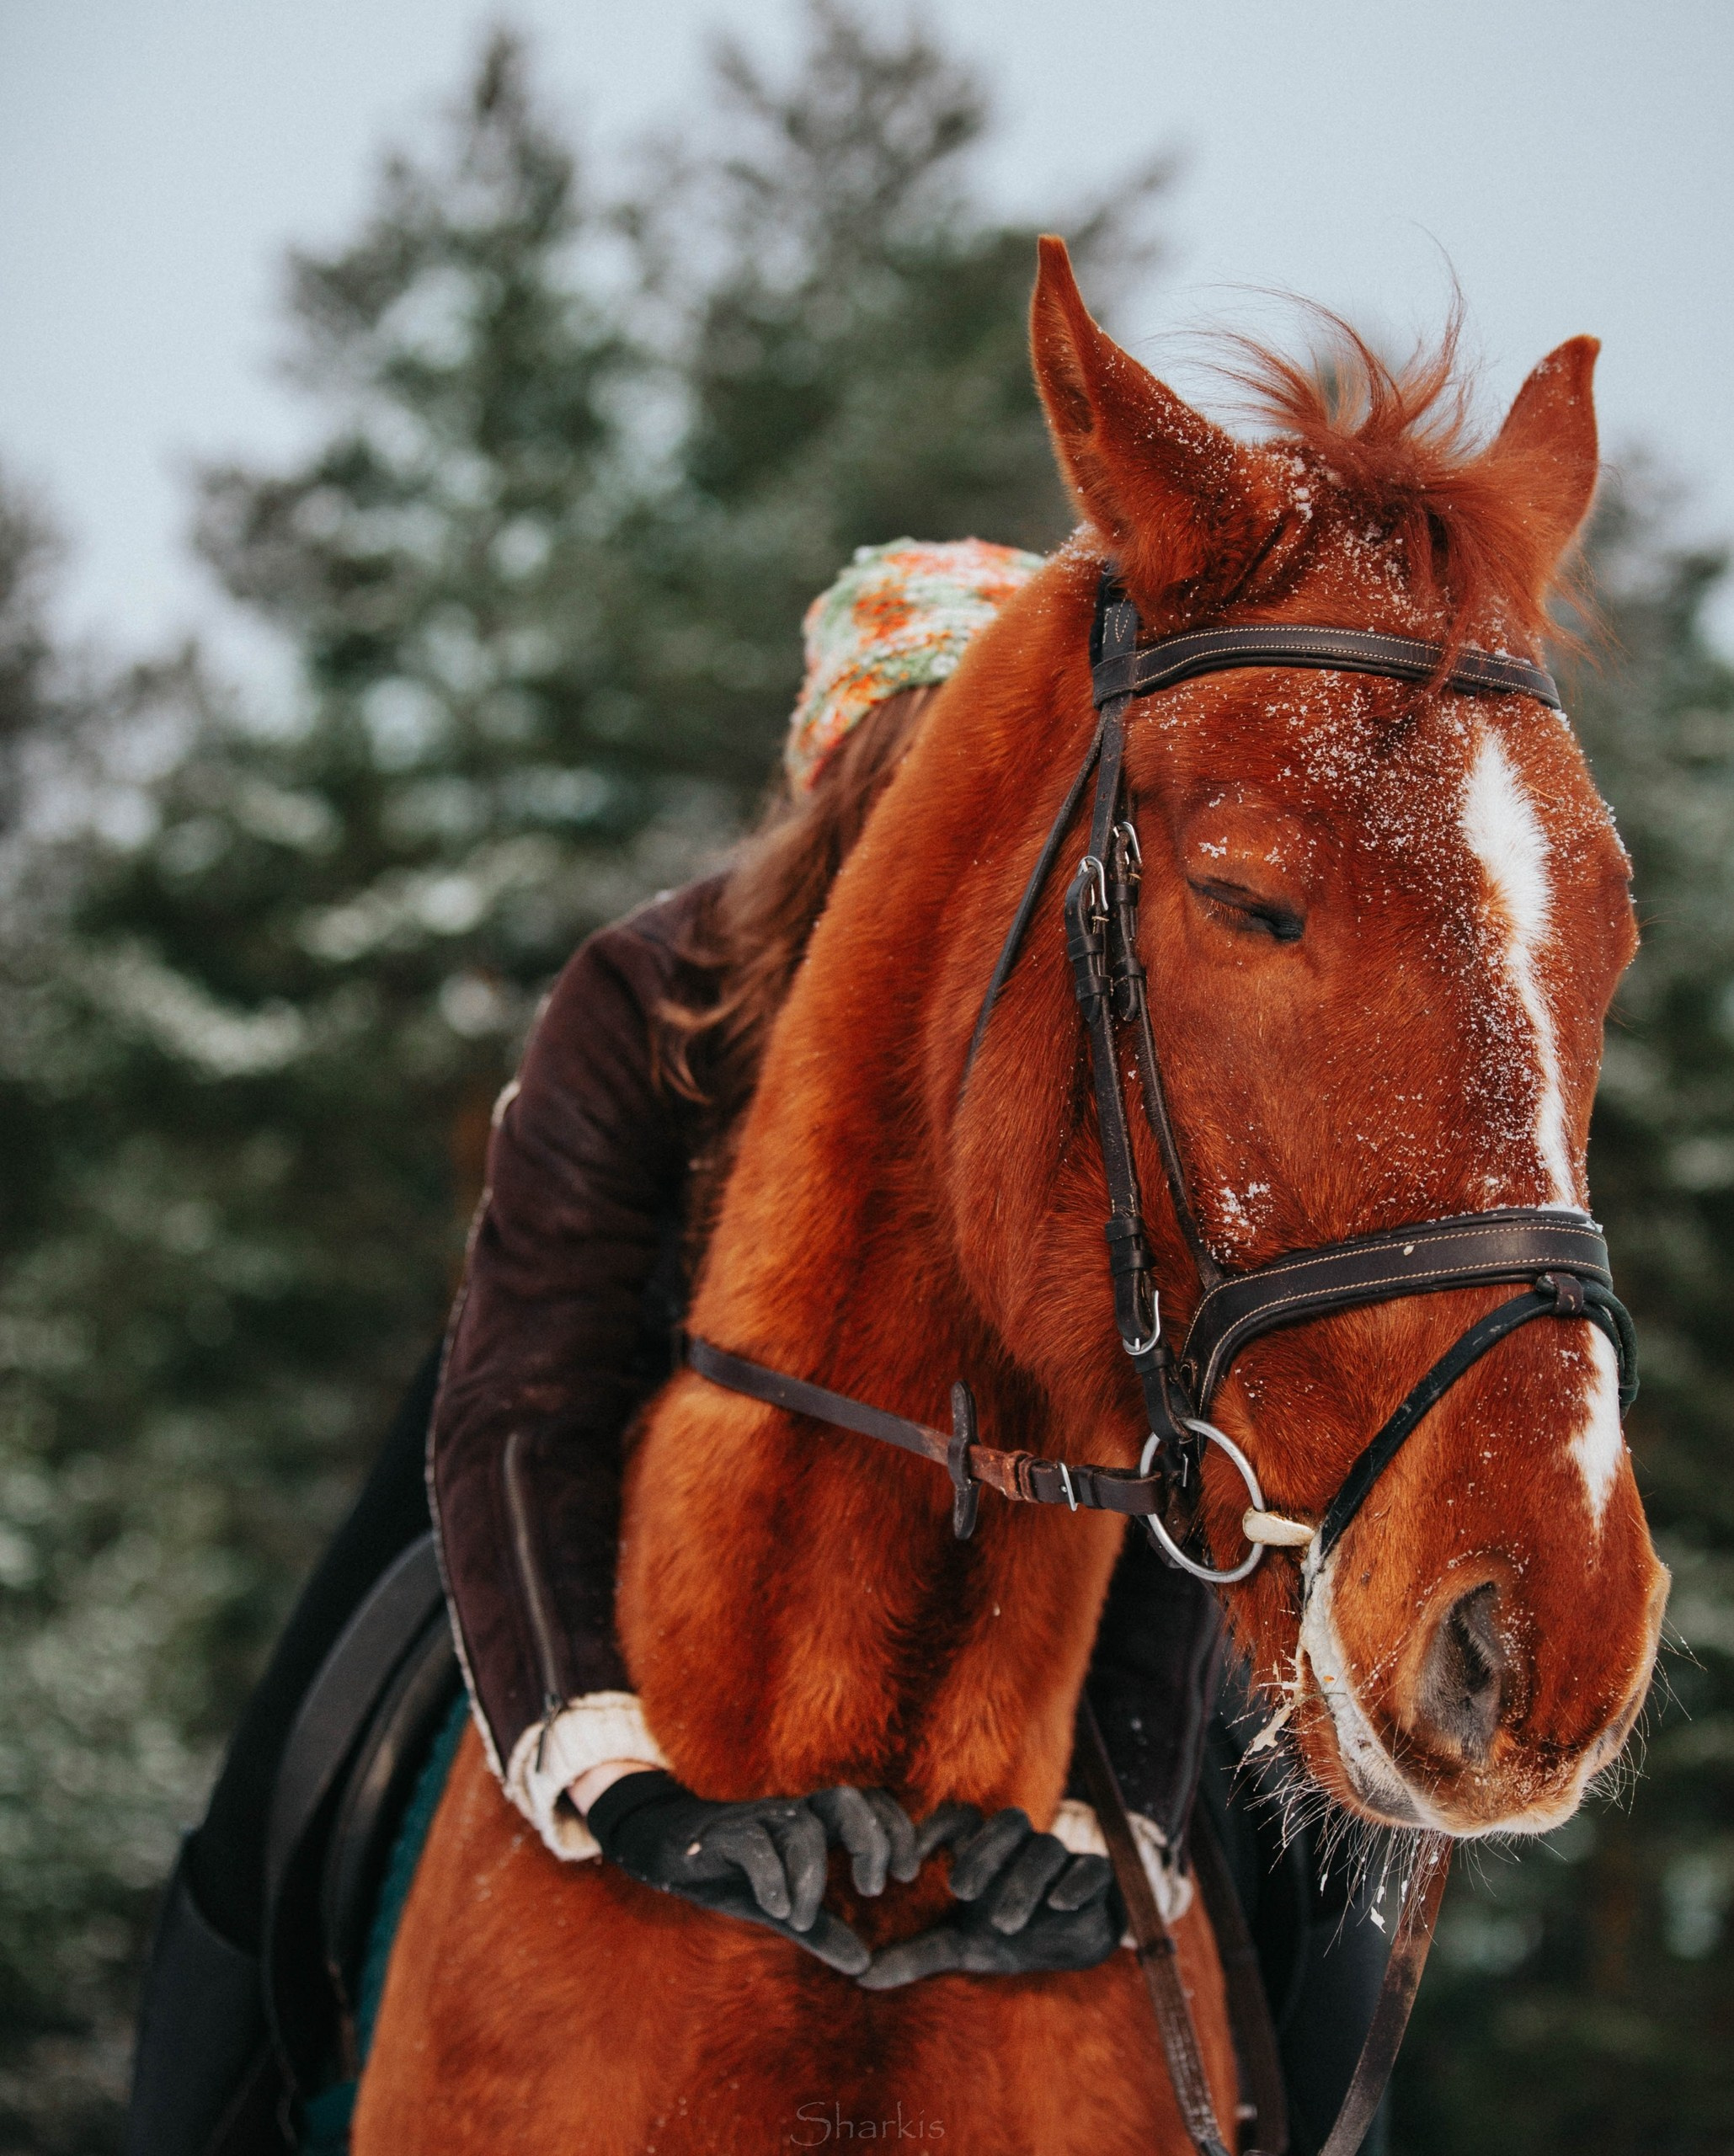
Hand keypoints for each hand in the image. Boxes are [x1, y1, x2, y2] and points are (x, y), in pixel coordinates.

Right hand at [585, 1770, 918, 1975]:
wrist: (669, 1850)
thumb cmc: (735, 1874)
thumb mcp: (783, 1907)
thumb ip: (823, 1931)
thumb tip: (864, 1966)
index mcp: (815, 1822)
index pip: (869, 1804)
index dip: (896, 1829)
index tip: (907, 1873)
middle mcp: (792, 1812)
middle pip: (845, 1799)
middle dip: (869, 1839)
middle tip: (875, 1889)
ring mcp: (757, 1819)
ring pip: (800, 1826)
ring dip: (812, 1876)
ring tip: (806, 1918)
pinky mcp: (722, 1835)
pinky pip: (753, 1844)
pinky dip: (771, 1877)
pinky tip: (777, 1909)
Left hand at [858, 1805, 1121, 1989]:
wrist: (1073, 1943)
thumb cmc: (1010, 1933)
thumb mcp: (962, 1946)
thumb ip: (916, 1954)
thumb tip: (860, 1977)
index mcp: (987, 1850)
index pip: (959, 1818)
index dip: (932, 1830)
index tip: (907, 1865)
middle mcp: (1023, 1846)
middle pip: (1006, 1822)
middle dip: (984, 1853)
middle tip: (961, 1890)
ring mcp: (1062, 1857)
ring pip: (1046, 1847)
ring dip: (1023, 1881)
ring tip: (1004, 1923)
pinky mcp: (1096, 1876)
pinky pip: (1091, 1866)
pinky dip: (1076, 1881)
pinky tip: (1059, 1904)